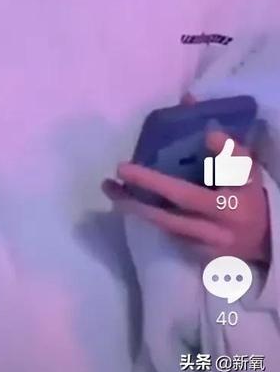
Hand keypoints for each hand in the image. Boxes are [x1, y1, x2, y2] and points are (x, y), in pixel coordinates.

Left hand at [102, 94, 270, 266]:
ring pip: (165, 230)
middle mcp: (214, 234)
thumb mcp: (247, 168)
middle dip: (134, 202)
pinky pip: (171, 237)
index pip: (183, 195)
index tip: (123, 167)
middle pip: (166, 220)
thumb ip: (226, 146)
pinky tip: (133, 203)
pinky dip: (152, 219)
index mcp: (226, 208)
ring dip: (136, 210)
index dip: (152, 182)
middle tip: (108, 182)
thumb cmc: (253, 194)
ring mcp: (206, 251)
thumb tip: (194, 110)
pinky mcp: (201, 260)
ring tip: (112, 189)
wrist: (271, 238)